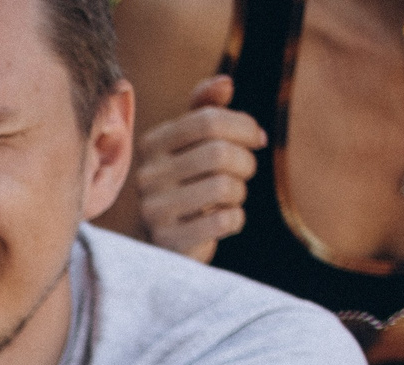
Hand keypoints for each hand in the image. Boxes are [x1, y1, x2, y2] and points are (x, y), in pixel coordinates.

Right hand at [133, 76, 267, 260]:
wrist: (160, 243)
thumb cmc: (185, 185)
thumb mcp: (192, 144)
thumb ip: (206, 110)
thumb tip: (225, 82)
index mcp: (153, 144)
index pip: (209, 120)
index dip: (245, 126)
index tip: (257, 139)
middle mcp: (147, 175)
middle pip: (220, 152)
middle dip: (246, 162)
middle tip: (244, 173)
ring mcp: (153, 210)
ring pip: (224, 186)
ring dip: (240, 193)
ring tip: (229, 198)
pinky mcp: (168, 242)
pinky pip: (224, 221)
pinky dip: (235, 220)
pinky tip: (223, 222)